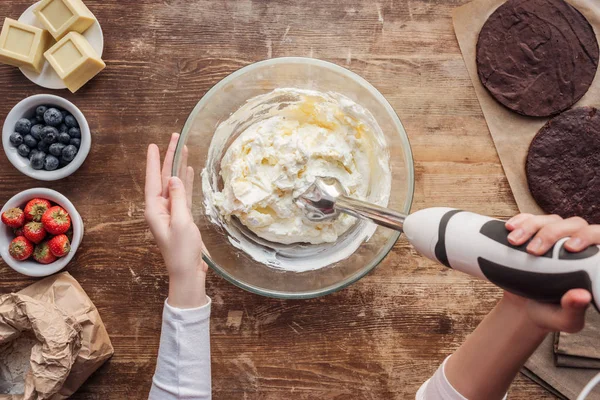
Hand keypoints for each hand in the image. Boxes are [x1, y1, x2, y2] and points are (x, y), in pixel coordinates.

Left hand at [145, 133, 207, 307]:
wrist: (187, 272)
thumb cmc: (182, 250)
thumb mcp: (181, 222)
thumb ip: (178, 198)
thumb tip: (176, 178)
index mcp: (154, 209)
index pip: (153, 180)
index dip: (155, 161)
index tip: (154, 144)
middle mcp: (160, 208)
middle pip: (164, 178)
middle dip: (169, 158)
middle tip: (175, 137)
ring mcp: (171, 213)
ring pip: (175, 184)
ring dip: (179, 167)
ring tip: (184, 148)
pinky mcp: (182, 218)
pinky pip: (183, 195)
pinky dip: (187, 182)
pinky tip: (190, 171)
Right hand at [503, 213, 594, 332]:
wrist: (524, 310)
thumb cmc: (551, 314)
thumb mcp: (565, 319)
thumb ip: (574, 309)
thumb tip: (582, 295)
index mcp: (589, 260)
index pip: (597, 236)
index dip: (587, 235)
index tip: (569, 248)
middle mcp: (574, 244)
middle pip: (570, 224)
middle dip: (550, 233)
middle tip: (532, 251)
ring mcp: (552, 237)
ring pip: (548, 219)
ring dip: (530, 226)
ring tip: (513, 241)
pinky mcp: (532, 234)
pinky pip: (528, 218)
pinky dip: (519, 220)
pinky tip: (508, 227)